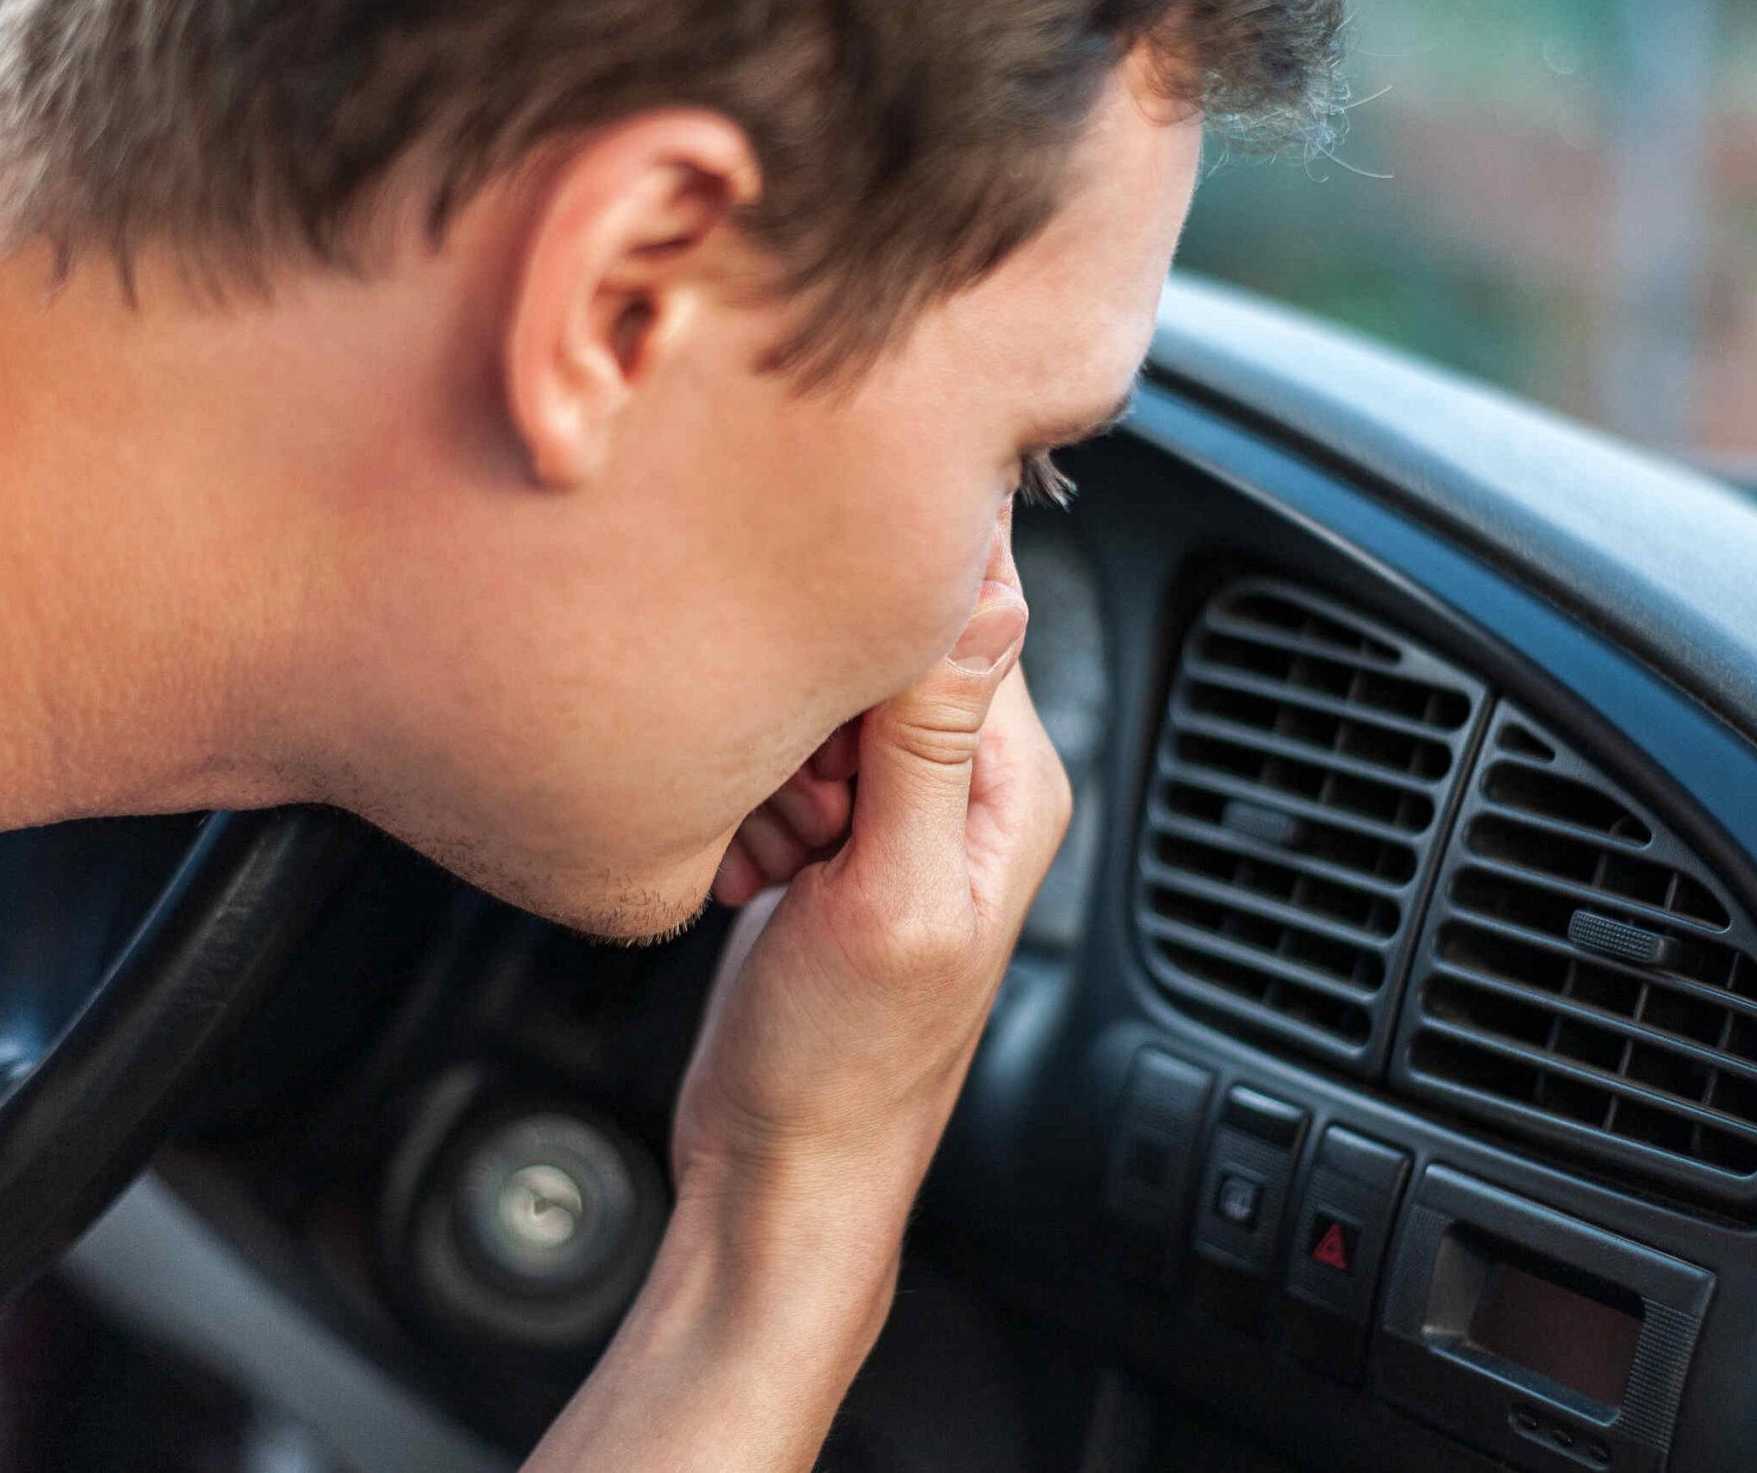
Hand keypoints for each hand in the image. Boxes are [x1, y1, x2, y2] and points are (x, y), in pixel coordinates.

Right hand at [675, 512, 1069, 1222]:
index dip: (874, 644)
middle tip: (811, 820)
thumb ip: (931, 742)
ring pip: (808, 704)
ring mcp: (890, 809)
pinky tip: (755, 876)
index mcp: (1013, 781)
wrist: (781, 1169)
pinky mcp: (825, 836)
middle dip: (808, 719)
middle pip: (872, 652)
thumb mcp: (890, 894)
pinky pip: (772, 763)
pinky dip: (742, 808)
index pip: (961, 613)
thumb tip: (988, 588)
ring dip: (768, 771)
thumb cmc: (846, 1067)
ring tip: (786, 860)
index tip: (834, 716)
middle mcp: (965, 783)